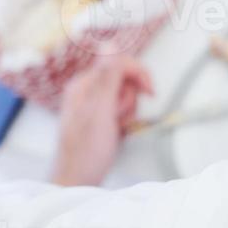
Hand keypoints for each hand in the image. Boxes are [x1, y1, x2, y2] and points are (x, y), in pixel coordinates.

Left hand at [51, 55, 153, 186]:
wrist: (77, 183)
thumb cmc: (85, 152)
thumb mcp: (99, 111)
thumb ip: (107, 77)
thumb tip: (111, 43)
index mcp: (83, 84)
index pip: (118, 63)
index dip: (138, 74)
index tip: (150, 91)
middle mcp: (86, 91)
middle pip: (124, 79)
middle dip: (129, 99)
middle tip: (119, 118)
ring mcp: (93, 105)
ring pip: (124, 95)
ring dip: (127, 111)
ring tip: (116, 128)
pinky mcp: (100, 119)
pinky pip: (120, 110)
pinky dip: (124, 120)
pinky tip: (117, 133)